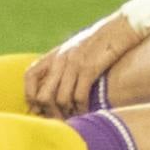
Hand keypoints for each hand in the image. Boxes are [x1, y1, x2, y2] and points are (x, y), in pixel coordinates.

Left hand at [23, 14, 142, 116]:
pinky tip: (86, 111)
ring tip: (73, 118)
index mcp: (55, 55)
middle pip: (43, 95)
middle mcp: (60, 59)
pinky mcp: (89, 68)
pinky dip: (81, 109)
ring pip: (61, 99)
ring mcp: (74, 63)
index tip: (37, 108)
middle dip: (49, 112)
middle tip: (58, 121)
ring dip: (67, 114)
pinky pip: (79, 96)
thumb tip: (53, 90)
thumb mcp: (75, 50)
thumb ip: (62, 66)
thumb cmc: (98, 43)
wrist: (119, 29)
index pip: (30, 76)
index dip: (29, 95)